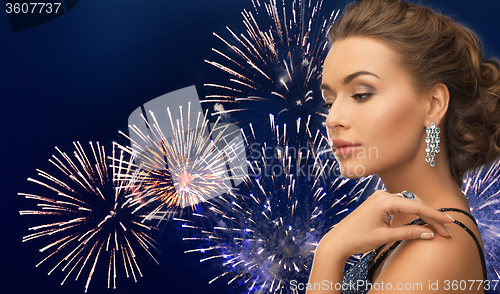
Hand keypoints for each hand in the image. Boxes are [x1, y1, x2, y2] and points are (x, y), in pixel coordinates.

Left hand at [317, 190, 453, 260]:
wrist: (338, 241)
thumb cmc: (358, 238)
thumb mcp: (385, 237)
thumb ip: (409, 233)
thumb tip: (430, 233)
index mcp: (384, 201)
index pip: (416, 206)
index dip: (435, 215)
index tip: (450, 223)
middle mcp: (382, 195)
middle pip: (414, 202)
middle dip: (431, 215)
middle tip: (446, 230)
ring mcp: (379, 197)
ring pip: (408, 202)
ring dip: (422, 213)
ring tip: (437, 226)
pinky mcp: (377, 203)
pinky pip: (399, 204)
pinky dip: (411, 211)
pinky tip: (421, 220)